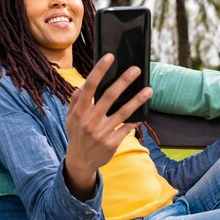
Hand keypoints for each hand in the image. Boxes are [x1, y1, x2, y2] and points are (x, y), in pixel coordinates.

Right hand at [65, 54, 152, 199]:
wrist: (80, 162)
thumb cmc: (76, 135)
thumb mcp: (70, 118)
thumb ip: (75, 102)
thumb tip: (81, 87)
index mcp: (79, 111)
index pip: (90, 86)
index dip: (99, 70)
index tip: (109, 57)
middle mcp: (90, 120)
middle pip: (109, 96)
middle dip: (123, 81)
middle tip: (136, 69)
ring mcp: (102, 132)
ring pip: (123, 112)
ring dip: (137, 100)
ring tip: (149, 90)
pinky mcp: (112, 142)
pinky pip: (127, 128)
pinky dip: (136, 120)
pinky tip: (144, 112)